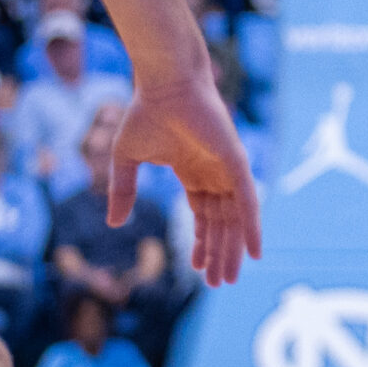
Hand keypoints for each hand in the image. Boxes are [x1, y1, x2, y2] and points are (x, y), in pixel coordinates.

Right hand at [110, 74, 263, 285]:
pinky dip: (253, 226)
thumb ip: (123, 191)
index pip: (202, 216)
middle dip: (219, 253)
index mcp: (193, 172)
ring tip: (228, 278)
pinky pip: (249, 201)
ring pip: (235, 219)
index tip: (198, 268)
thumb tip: (113, 222)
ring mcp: (228, 169)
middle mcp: (215, 174)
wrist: (164, 83)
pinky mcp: (237, 162)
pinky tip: (255, 251)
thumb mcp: (127, 160)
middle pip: (221, 223)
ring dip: (233, 250)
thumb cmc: (146, 112)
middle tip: (218, 283)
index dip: (201, 242)